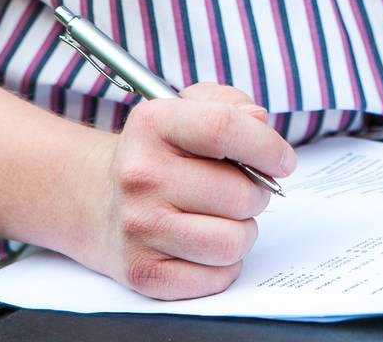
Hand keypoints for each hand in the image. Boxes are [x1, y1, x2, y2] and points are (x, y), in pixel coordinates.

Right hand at [80, 82, 296, 298]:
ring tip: (225, 218)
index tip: (283, 161)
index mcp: (153, 124)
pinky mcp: (143, 271)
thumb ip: (229, 104)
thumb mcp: (184, 109)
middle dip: (257, 194)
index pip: (224, 128)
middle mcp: (141, 175)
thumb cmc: (158, 152)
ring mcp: (139, 226)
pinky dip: (224, 265)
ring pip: (232, 242)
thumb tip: (260, 122)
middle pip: (239, 193)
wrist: (99, 200)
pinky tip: (207, 245)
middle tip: (244, 190)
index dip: (267, 146)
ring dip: (243, 232)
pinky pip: (215, 278)